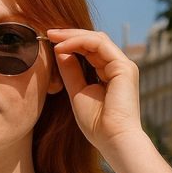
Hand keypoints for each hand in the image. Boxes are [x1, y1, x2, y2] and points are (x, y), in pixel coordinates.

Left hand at [46, 28, 143, 152]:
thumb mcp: (77, 93)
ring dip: (72, 35)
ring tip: (52, 37)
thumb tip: (59, 51)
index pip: (89, 50)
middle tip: (48, 33)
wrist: (113, 139)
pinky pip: (99, 44)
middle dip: (69, 35)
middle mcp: (118, 67)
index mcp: (109, 74)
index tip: (48, 42)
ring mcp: (123, 65)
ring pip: (96, 39)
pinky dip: (79, 42)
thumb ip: (70, 72)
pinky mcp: (124, 66)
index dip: (69, 43)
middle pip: (93, 41)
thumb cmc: (97, 124)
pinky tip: (62, 46)